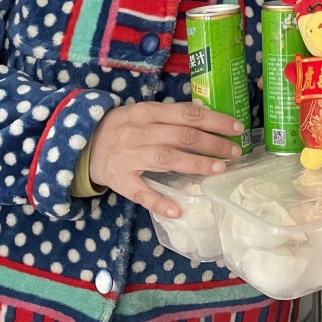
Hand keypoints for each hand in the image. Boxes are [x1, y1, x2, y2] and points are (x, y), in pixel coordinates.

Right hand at [88, 101, 243, 218]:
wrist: (84, 143)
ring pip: (167, 159)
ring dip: (195, 164)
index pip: (187, 114)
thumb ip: (170, 116)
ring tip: (218, 169)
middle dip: (212, 144)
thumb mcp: (144, 113)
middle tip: (235, 151)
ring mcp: (129, 157)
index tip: (236, 128)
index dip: (214, 121)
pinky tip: (178, 209)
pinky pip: (142, 193)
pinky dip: (160, 202)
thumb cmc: (123, 126)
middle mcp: (139, 132)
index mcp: (147, 112)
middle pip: (181, 136)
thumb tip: (207, 118)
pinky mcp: (120, 180)